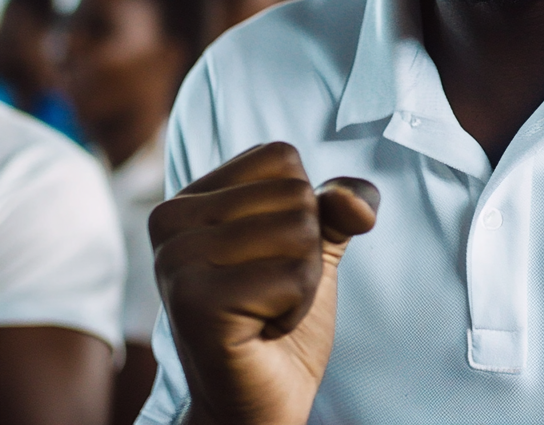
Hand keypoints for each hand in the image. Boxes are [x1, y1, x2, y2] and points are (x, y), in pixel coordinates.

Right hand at [149, 142, 378, 424]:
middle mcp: (170, 221)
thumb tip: (359, 205)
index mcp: (191, 196)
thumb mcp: (314, 242)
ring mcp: (176, 261)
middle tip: (266, 290)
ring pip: (299, 233)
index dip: (301, 207)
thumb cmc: (279, 313)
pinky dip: (295, 308)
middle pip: (295, 195)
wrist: (257, 400)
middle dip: (304, 249)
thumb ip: (339, 204)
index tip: (268, 254)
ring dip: (301, 281)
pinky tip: (261, 330)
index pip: (281, 157)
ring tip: (264, 309)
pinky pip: (293, 277)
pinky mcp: (194, 303)